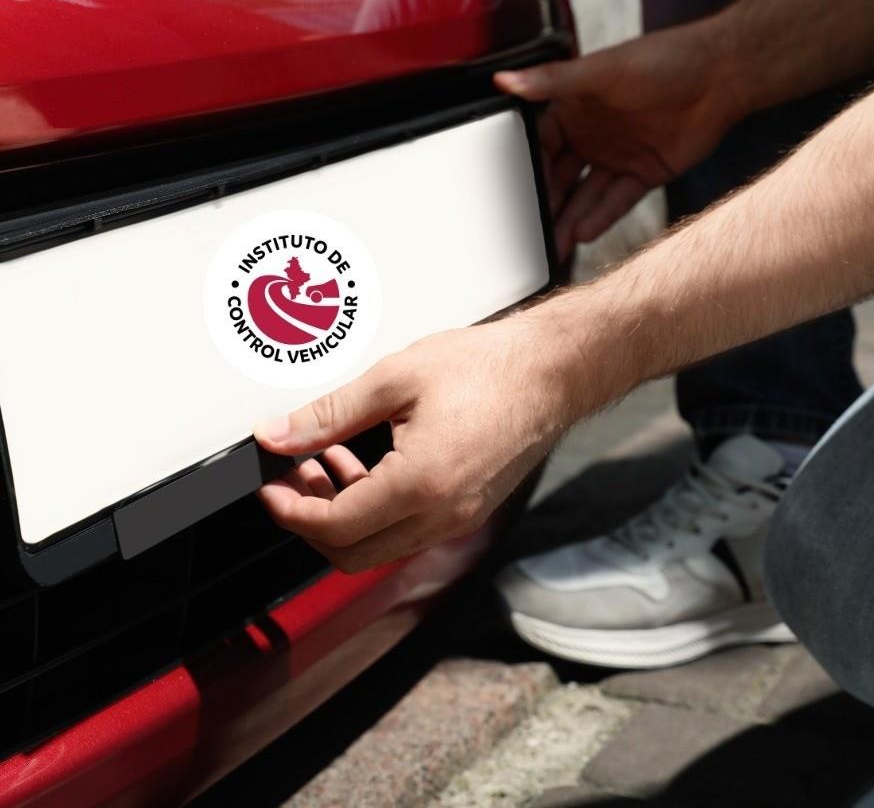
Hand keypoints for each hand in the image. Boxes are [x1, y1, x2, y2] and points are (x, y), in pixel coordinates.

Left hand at [253, 318, 571, 573]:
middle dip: (311, 521)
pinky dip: (376, 512)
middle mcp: (443, 515)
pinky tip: (365, 468)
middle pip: (352, 554)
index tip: (271, 488)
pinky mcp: (469, 512)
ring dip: (344, 518)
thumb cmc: (488, 370)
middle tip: (292, 477)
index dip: (290, 510)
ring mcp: (459, 519)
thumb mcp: (394, 380)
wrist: (550, 373)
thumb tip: (277, 436)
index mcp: (420, 485)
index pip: (333, 527)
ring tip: (326, 464)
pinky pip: (408, 532)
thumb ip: (327, 415)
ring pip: (380, 548)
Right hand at [495, 22, 749, 259]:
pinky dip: (601, 217)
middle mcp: (591, 135)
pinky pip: (616, 201)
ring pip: (586, 196)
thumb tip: (506, 80)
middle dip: (545, 203)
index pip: (540, 145)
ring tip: (552, 245)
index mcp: (574, 108)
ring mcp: (617, 156)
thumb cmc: (664, 59)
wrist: (722, 76)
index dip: (526, 169)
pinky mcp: (643, 174)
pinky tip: (583, 235)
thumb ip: (553, 80)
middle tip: (528, 230)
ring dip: (569, 220)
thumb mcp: (602, 70)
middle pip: (560, 178)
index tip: (511, 193)